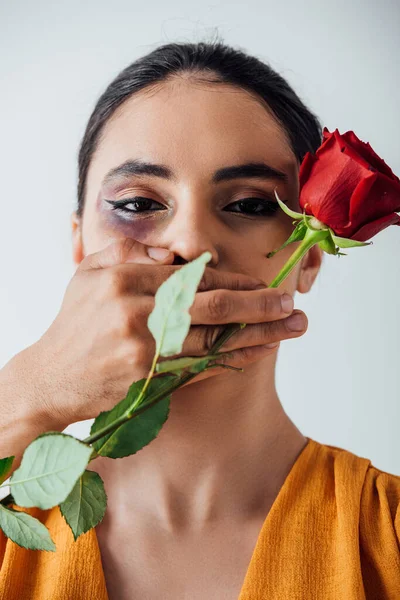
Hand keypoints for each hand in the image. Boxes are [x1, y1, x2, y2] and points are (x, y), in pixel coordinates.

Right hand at [30, 238, 304, 423]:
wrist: (51, 378)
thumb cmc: (74, 323)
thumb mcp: (89, 273)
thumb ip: (130, 253)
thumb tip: (175, 256)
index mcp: (125, 278)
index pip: (192, 277)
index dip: (232, 281)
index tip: (260, 284)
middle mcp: (137, 311)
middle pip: (212, 305)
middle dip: (259, 304)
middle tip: (290, 304)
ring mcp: (144, 348)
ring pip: (214, 339)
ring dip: (258, 334)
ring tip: (291, 328)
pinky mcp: (148, 378)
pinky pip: (202, 367)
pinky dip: (234, 359)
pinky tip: (260, 352)